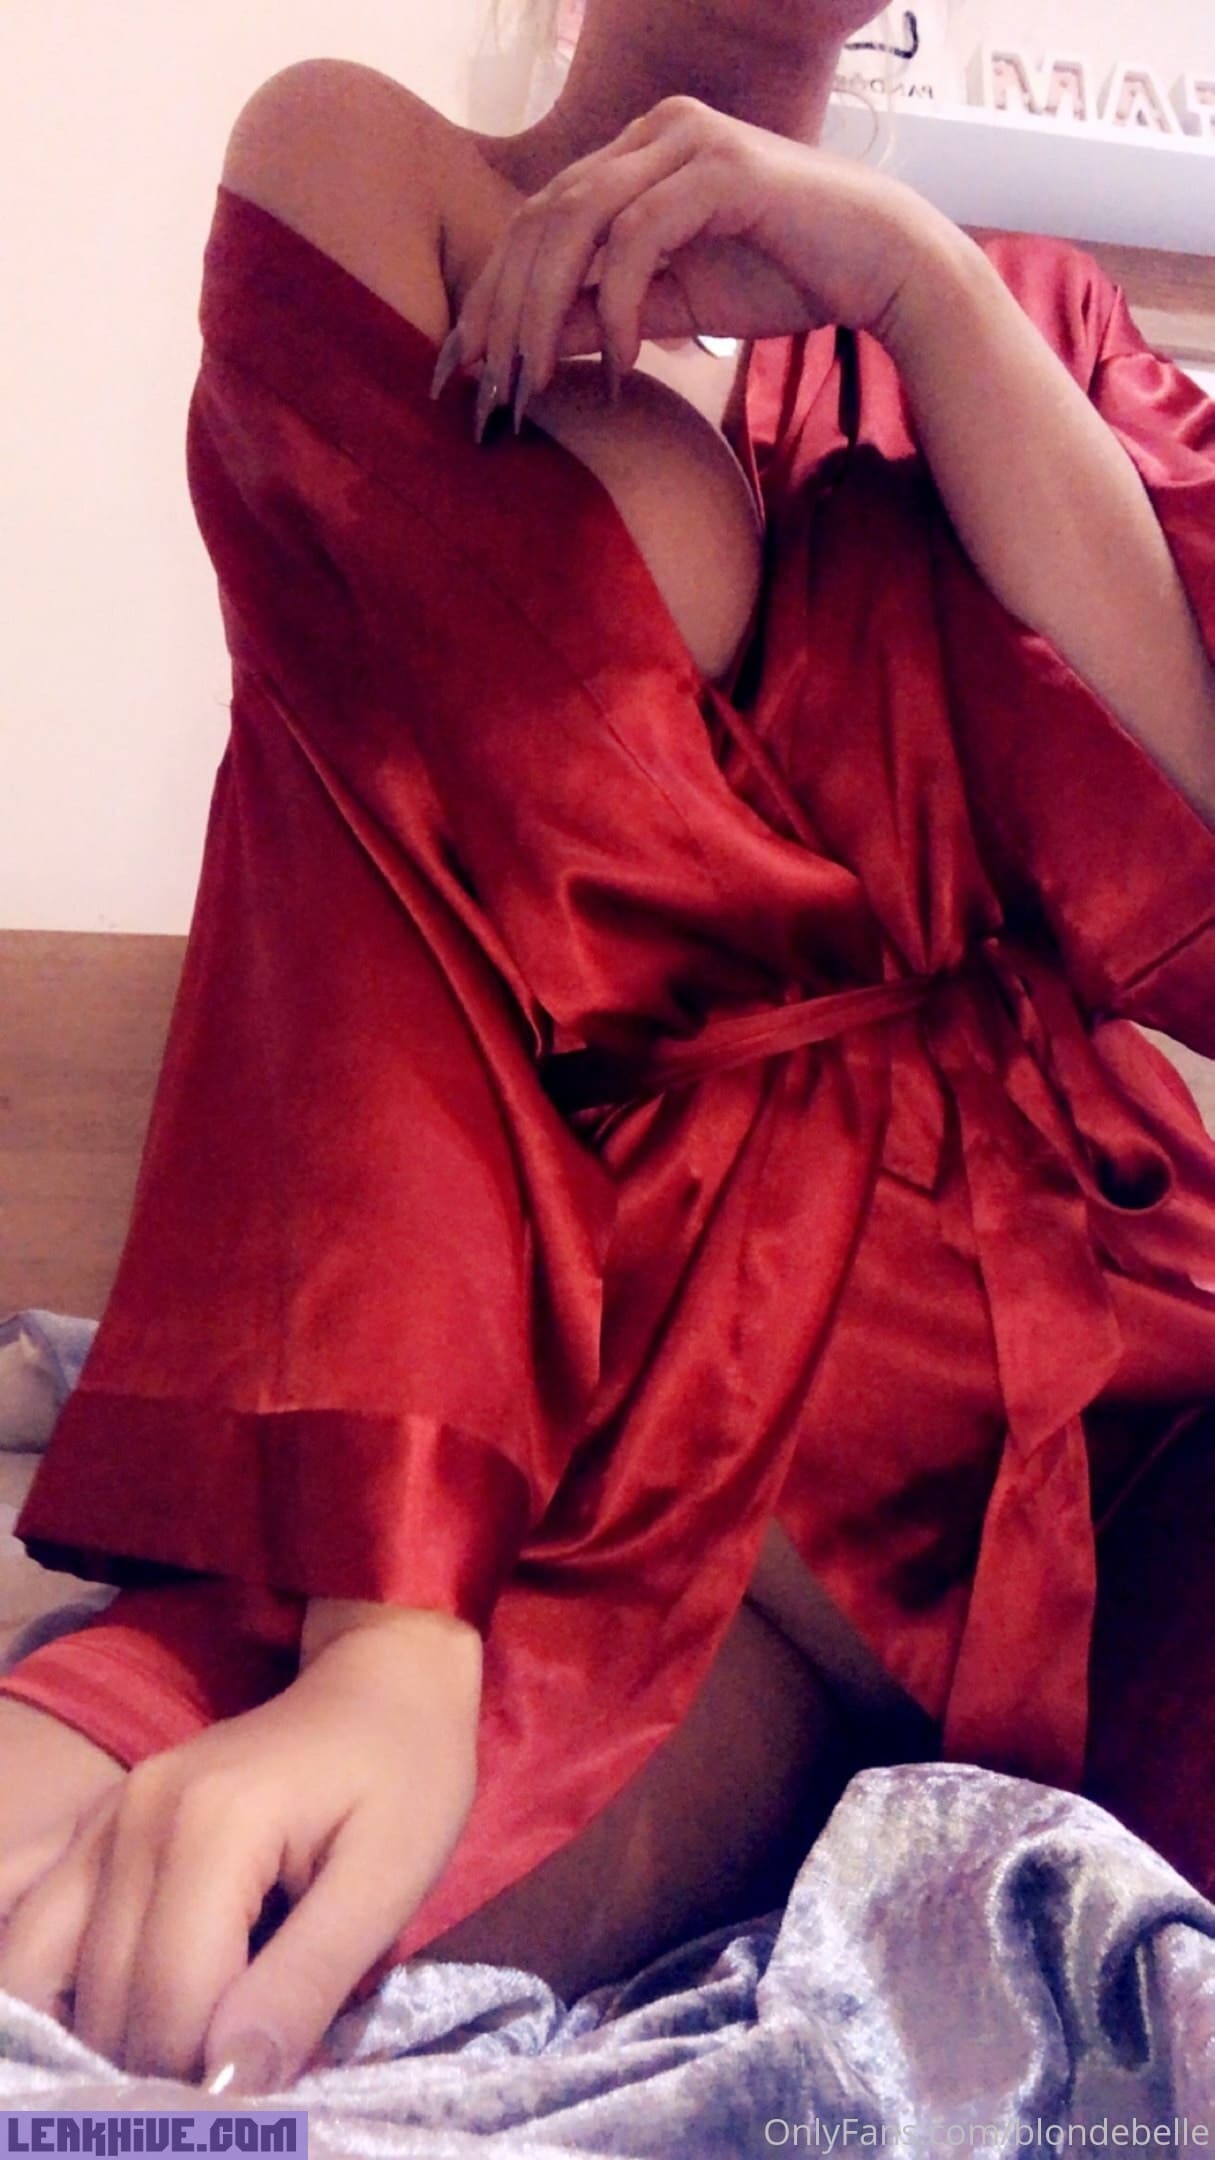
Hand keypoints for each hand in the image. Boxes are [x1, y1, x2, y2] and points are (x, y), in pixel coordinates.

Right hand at [0, 1615, 481, 2087]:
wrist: (380, 1682)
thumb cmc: (404, 1777)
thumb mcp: (389, 1883)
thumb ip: (307, 1983)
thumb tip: (233, 2089)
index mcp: (211, 1827)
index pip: (171, 2003)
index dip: (212, 2079)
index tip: (268, 2096)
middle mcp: (132, 1820)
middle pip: (107, 2000)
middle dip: (165, 2067)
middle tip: (240, 2069)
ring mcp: (102, 1819)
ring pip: (43, 1974)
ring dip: (105, 2035)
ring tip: (186, 2047)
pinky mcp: (94, 1827)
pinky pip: (35, 1930)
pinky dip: (62, 1990)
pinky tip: (129, 2008)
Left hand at [430, 94, 945, 428]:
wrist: (884, 268)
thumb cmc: (785, 280)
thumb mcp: (670, 308)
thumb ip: (601, 315)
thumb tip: (529, 349)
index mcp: (633, 154)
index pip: (535, 222)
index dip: (490, 297)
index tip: (460, 370)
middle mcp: (652, 132)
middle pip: (539, 219)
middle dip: (501, 311)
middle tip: (483, 391)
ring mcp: (686, 142)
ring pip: (575, 223)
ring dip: (543, 312)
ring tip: (533, 386)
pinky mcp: (721, 170)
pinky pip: (637, 238)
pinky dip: (615, 307)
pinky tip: (617, 369)